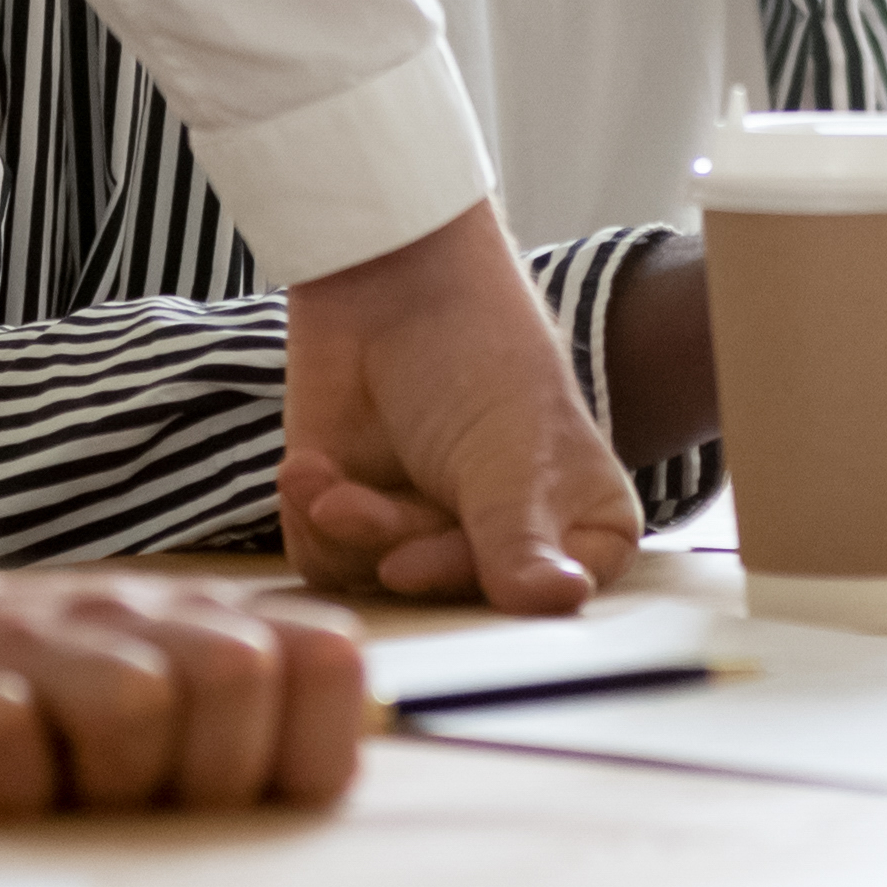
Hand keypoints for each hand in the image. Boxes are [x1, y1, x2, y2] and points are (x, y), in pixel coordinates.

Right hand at [0, 557, 364, 817]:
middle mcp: (135, 617)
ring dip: (114, 781)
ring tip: (68, 794)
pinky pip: (14, 744)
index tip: (266, 789)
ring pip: (139, 703)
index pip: (329, 655)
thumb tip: (336, 782)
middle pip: (241, 674)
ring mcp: (45, 646)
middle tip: (152, 802)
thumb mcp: (154, 686)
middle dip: (216, 768)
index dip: (317, 740)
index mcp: (204, 620)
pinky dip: (15, 793)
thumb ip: (252, 719)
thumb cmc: (34, 691)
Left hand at [278, 200, 643, 607]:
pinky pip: (328, 562)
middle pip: (462, 599)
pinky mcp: (351, 519)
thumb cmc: (476, 352)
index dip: (511, 588)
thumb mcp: (509, 455)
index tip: (475, 560)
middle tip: (398, 549)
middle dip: (420, 559)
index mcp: (577, 519)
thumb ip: (520, 542)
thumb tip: (561, 607)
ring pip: (385, 586)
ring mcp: (424, 527)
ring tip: (337, 486)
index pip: (558, 596)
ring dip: (358, 534)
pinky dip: (314, 518)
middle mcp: (504, 534)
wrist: (381, 279)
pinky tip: (310, 469)